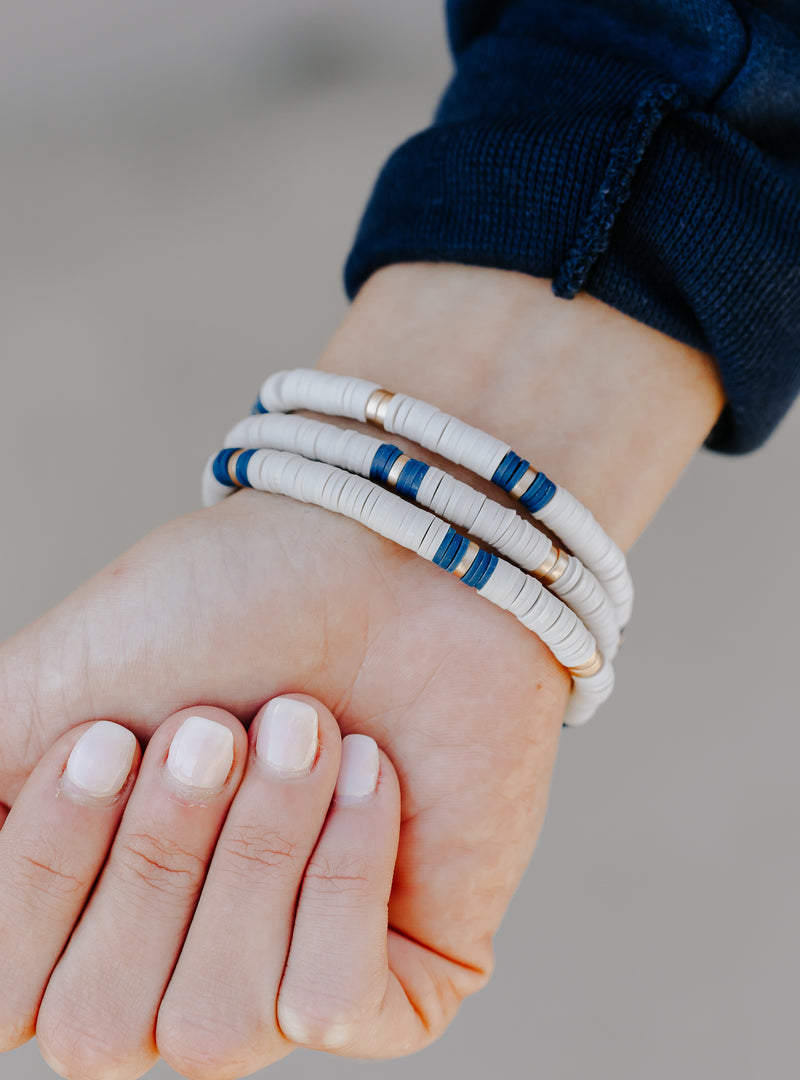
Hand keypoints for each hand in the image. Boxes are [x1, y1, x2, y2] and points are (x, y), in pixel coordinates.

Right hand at [0, 485, 566, 1074]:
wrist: (391, 561)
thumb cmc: (229, 609)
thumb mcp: (59, 687)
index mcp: (82, 908)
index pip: (6, 994)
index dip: (47, 872)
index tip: (108, 739)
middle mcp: (170, 968)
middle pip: (99, 1028)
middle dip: (163, 849)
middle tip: (217, 726)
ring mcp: (280, 984)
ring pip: (215, 1026)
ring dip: (259, 846)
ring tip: (305, 726)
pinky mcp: (394, 985)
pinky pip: (330, 1003)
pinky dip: (344, 871)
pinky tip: (369, 773)